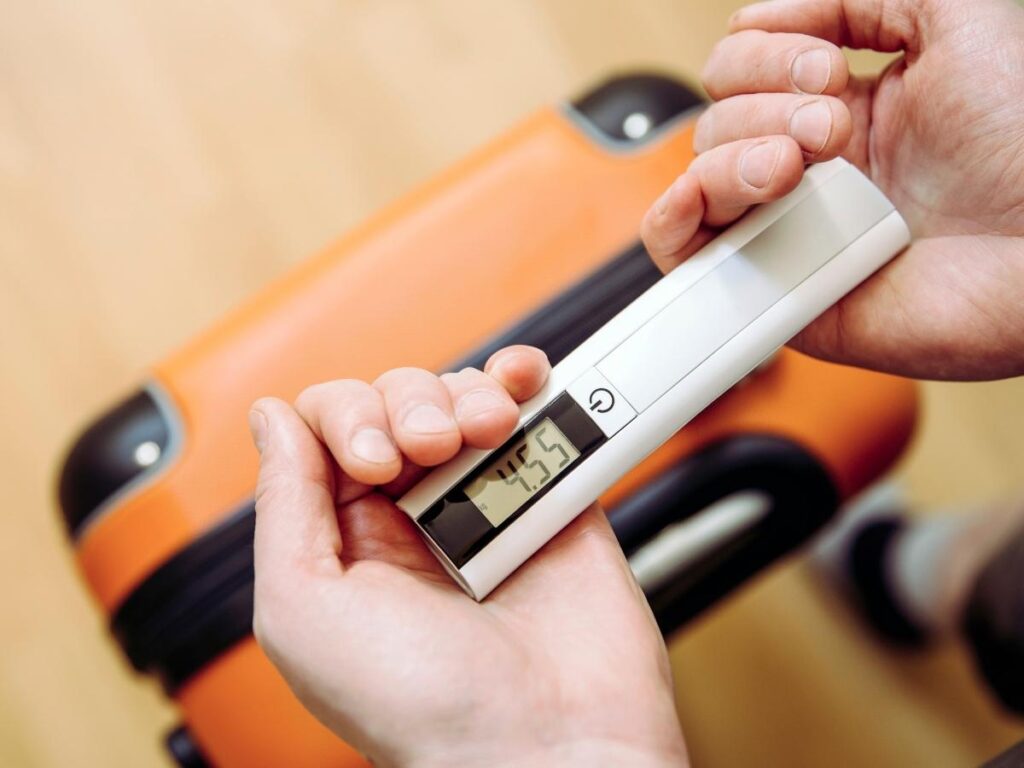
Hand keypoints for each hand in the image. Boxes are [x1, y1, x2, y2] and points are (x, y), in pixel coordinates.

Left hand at [248, 346, 687, 767]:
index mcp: (345, 545)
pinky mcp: (552, 499)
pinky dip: (524, 378)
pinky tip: (518, 380)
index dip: (348, 418)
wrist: (548, 745)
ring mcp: (485, 505)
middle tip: (431, 449)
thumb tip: (271, 419)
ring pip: (461, 398)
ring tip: (488, 433)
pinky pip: (536, 418)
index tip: (377, 462)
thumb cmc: (426, 712)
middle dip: (410, 403)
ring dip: (467, 392)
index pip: (327, 430)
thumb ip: (284, 506)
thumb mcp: (306, 613)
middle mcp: (412, 520)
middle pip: (394, 401)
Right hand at [641, 0, 1023, 380]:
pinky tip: (711, 194)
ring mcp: (787, 227)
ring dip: (737, 152)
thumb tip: (774, 10)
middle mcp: (809, 170)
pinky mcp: (771, 287)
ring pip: (697, 172)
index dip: (769, 50)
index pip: (746, 63)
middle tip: (835, 129)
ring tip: (801, 167)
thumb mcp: (959, 23)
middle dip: (765, 103)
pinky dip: (673, 213)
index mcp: (846, 108)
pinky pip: (682, 251)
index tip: (833, 67)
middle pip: (717, 114)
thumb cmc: (1023, 149)